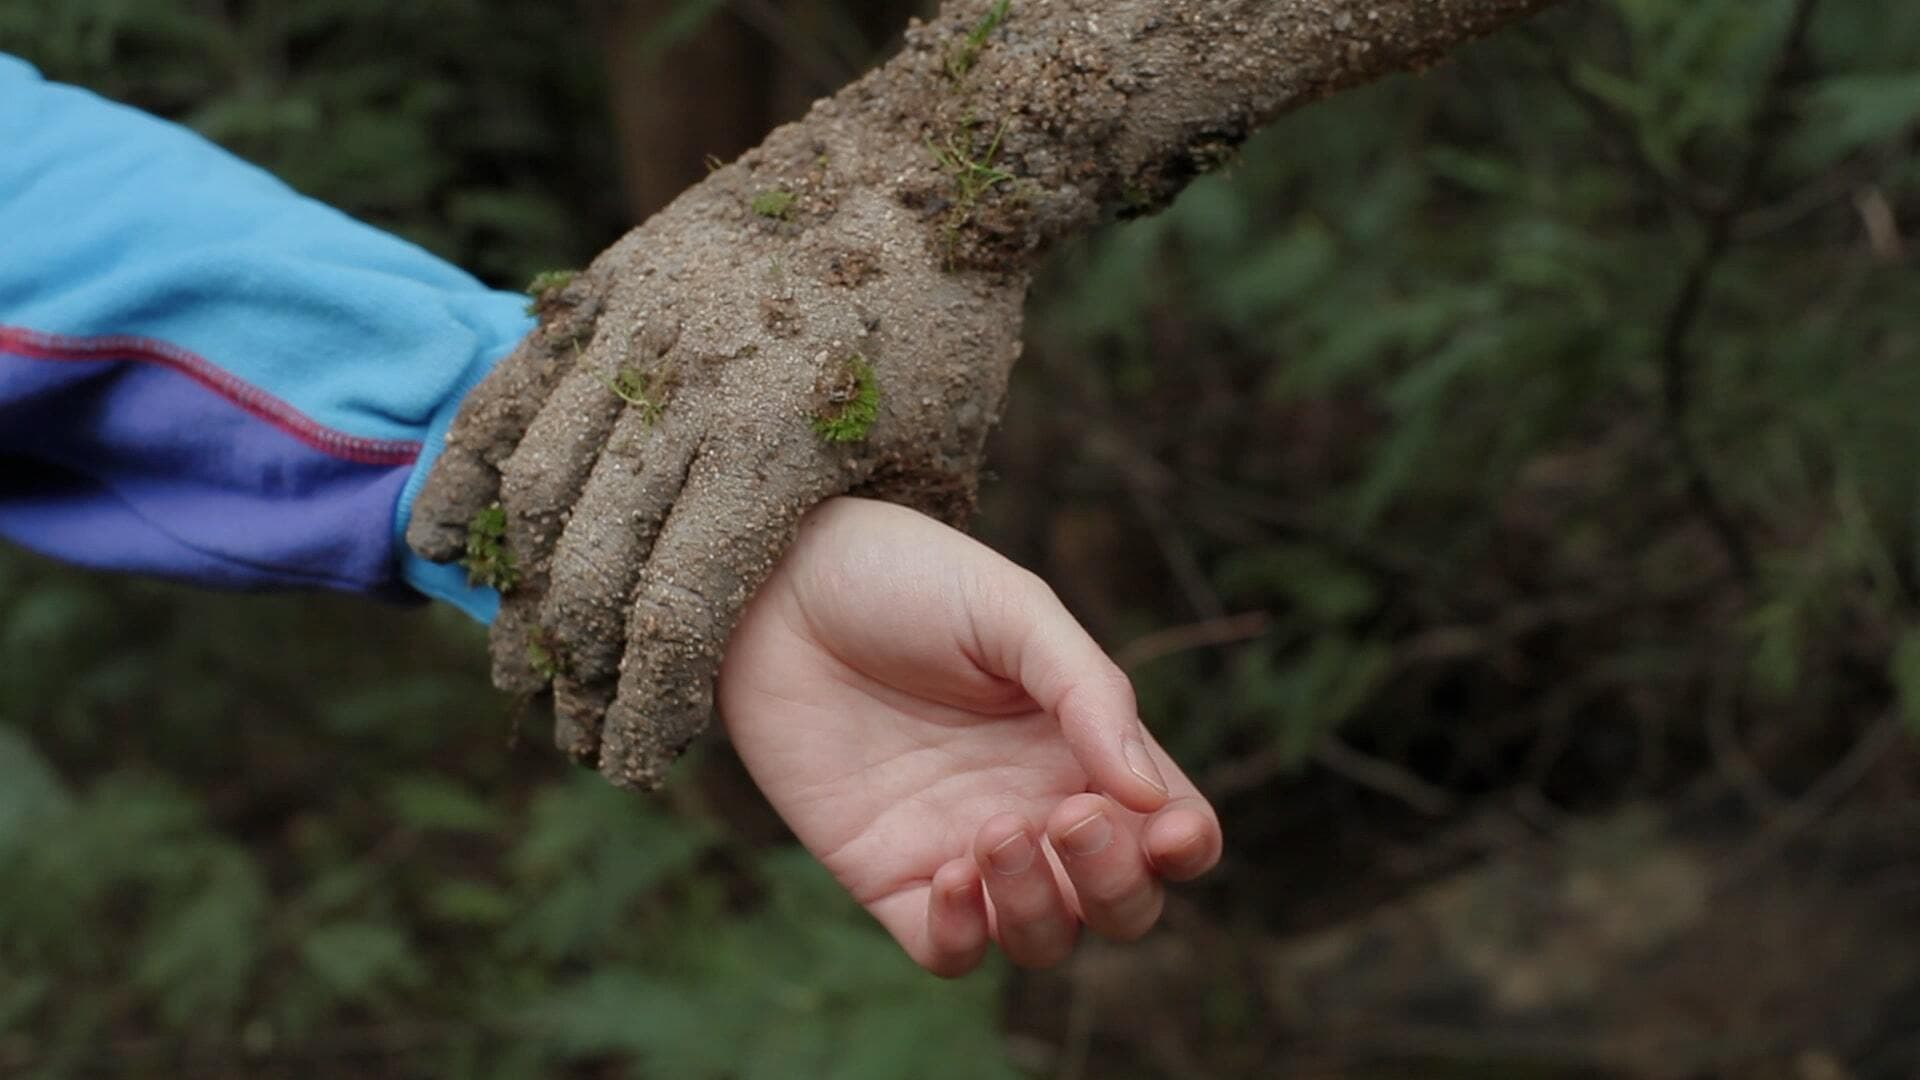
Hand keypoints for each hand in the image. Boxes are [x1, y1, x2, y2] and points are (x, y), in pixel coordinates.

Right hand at [404, 116, 1027, 789]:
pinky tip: (441, 539)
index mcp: (776, 455)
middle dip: (576, 668)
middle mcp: (689, 398)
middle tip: (568, 724)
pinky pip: (511, 390)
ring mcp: (637, 334)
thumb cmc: (947, 327)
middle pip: (595, 567)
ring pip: (540, 487)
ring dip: (521, 586)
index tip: (633, 763)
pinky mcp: (608, 288)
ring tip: (519, 654)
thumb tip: (829, 639)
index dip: (647, 704)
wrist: (919, 161)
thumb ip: (868, 552)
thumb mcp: (936, 458)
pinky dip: (465, 470)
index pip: (679, 616)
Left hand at [716, 497, 1221, 975]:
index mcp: (1082, 744)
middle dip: (1117, 884)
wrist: (775, 585)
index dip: (1186, 847)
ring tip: (994, 830)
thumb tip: (1148, 795)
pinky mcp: (887, 875)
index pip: (1170, 827)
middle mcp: (1036, 806)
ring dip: (1040, 908)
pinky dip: (964, 936)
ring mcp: (964, 847)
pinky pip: (948, 952)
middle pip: (1120, 902)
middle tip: (1068, 817)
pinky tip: (950, 872)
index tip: (1169, 830)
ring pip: (1044, 937)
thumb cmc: (904, 577)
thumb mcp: (1011, 609)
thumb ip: (1088, 692)